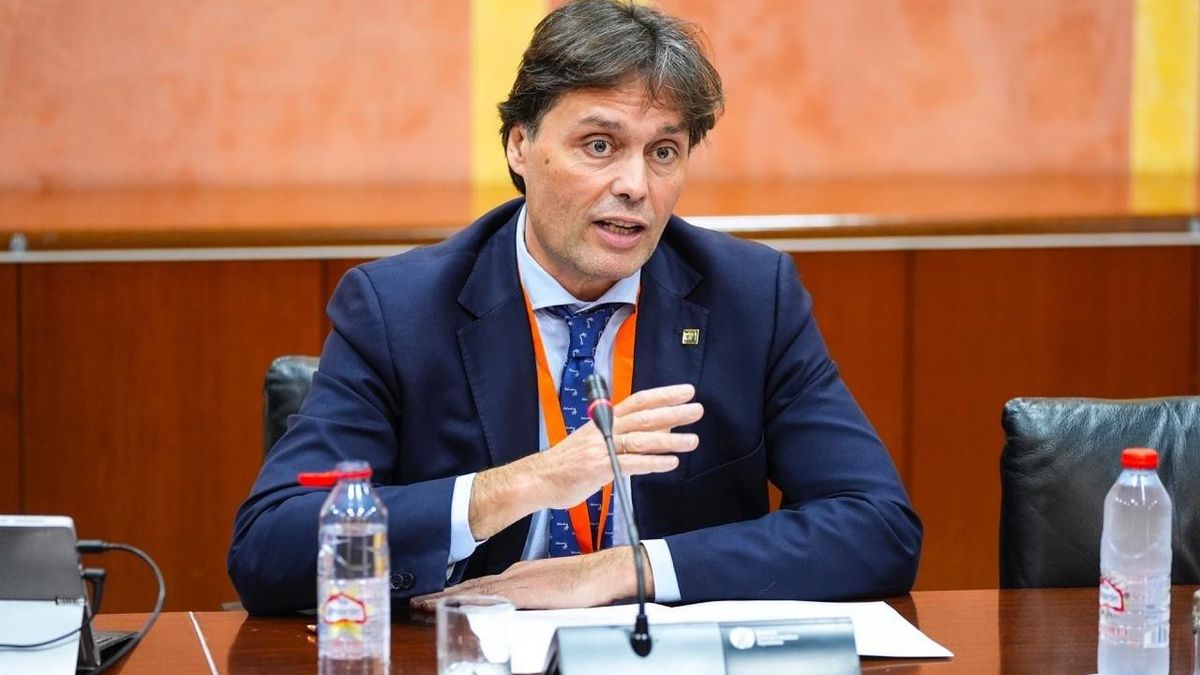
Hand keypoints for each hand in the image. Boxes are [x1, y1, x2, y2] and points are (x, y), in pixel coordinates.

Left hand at [410, 546, 651, 609]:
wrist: (602, 573)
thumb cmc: (584, 582)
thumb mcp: (551, 588)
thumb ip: (533, 594)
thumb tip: (522, 604)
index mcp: (520, 573)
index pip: (480, 583)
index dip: (455, 590)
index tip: (436, 596)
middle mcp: (514, 574)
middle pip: (471, 586)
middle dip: (442, 594)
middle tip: (418, 600)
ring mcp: (517, 582)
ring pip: (473, 591)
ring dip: (447, 598)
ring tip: (424, 604)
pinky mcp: (524, 593)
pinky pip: (488, 598)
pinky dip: (467, 601)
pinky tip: (453, 606)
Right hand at [469, 384, 702, 539]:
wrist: (540, 478)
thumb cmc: (570, 462)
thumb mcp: (598, 441)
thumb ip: (628, 434)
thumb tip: (663, 426)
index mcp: (604, 420)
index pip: (638, 401)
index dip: (663, 395)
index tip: (686, 391)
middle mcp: (604, 429)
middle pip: (643, 417)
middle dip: (672, 412)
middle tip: (696, 410)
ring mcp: (601, 448)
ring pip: (640, 439)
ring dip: (669, 439)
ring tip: (692, 440)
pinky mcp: (599, 468)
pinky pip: (631, 464)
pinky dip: (652, 463)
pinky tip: (670, 463)